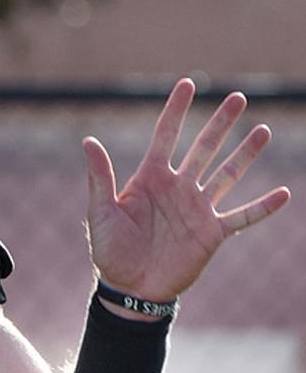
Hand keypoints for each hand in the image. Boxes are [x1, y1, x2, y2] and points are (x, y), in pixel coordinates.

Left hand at [84, 78, 290, 301]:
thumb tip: (88, 140)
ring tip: (263, 131)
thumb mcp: (100, 211)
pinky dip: (263, 207)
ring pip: (227, 175)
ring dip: (246, 154)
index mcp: (150, 177)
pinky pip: (243, 217)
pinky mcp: (212, 233)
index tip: (188, 84)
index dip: (177, 110)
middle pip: (204, 148)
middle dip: (221, 123)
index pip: (166, 135)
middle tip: (238, 97)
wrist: (130, 289)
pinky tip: (283, 194)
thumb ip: (100, 177)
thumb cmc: (110, 250)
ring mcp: (198, 209)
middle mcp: (178, 187)